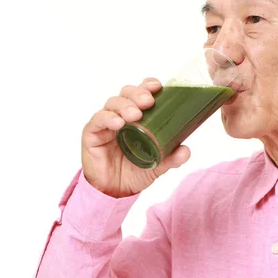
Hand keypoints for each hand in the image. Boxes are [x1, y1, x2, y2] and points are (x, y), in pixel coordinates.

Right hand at [81, 78, 190, 197]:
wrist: (114, 191)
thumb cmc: (133, 171)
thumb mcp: (157, 165)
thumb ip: (171, 158)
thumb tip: (185, 150)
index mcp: (137, 117)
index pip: (141, 93)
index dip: (148, 85)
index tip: (158, 86)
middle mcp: (120, 115)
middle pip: (126, 93)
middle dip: (138, 93)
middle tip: (148, 101)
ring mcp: (105, 123)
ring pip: (112, 103)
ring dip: (125, 105)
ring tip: (135, 115)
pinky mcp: (92, 133)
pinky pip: (97, 120)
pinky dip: (107, 118)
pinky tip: (118, 123)